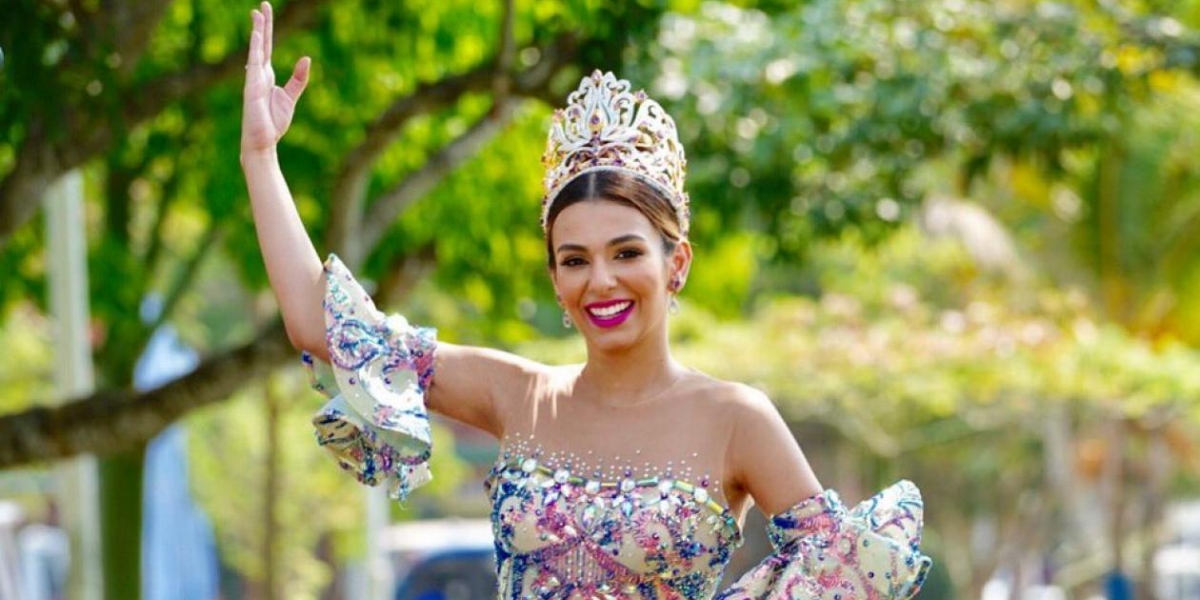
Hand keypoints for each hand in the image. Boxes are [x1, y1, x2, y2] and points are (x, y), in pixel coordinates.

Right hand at [241, 1, 309, 155]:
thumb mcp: (291, 97)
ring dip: (258, 32)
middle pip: (261, 44)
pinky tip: (257, 37)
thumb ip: (298, 78)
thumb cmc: (274, 122)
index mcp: (267, 75)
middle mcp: (258, 74)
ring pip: (257, 51)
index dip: (267, 30)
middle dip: (262, 24)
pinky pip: (254, 65)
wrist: (263, 142)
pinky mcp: (252, 88)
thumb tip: (306, 58)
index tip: (265, 12)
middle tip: (262, 4)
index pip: (267, 47)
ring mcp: (254, 79)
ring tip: (257, 14)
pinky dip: (256, 51)